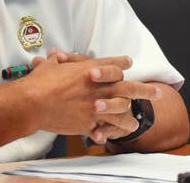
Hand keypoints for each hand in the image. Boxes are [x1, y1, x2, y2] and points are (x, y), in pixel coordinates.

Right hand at [24, 53, 160, 139]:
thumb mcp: (50, 65)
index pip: (112, 64)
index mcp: (89, 70)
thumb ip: (59, 60)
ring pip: (123, 112)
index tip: (128, 62)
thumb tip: (57, 54)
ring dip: (130, 117)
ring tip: (136, 122)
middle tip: (158, 92)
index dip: (121, 63)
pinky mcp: (90, 123)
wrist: (32, 103)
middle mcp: (98, 87)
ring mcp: (96, 107)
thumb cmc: (39, 82)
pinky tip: (112, 135)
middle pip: (128, 88)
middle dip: (145, 90)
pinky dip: (108, 133)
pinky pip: (105, 129)